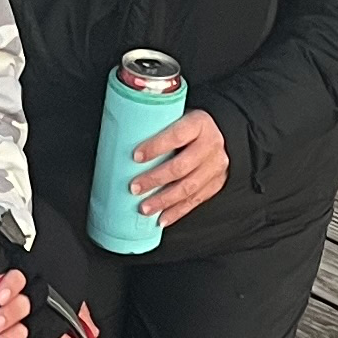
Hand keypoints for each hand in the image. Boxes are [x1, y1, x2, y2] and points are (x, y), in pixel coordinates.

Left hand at [131, 109, 229, 227]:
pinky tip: (162, 218)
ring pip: (189, 187)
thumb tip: (120, 141)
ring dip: (164, 201)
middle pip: (181, 166)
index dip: (156, 147)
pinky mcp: (216, 183)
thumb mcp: (174, 118)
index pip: (177, 135)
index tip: (136, 157)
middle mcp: (211, 144)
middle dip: (155, 179)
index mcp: (199, 123)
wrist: (212, 134)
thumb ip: (155, 127)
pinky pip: (195, 201)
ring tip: (145, 208)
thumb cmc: (185, 127)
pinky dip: (176, 212)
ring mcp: (216, 166)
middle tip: (134, 188)